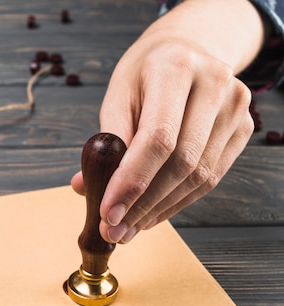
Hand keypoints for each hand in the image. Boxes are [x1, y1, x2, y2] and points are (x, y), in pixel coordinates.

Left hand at [71, 36, 253, 242]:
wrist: (186, 51)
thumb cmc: (144, 76)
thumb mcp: (117, 95)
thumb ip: (105, 141)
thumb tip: (84, 188)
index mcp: (175, 67)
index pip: (157, 138)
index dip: (131, 181)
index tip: (107, 213)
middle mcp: (214, 84)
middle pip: (181, 162)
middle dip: (142, 204)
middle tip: (114, 230)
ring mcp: (236, 107)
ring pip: (198, 176)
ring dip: (159, 210)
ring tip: (128, 228)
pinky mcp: (244, 127)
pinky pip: (211, 177)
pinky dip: (178, 202)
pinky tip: (152, 213)